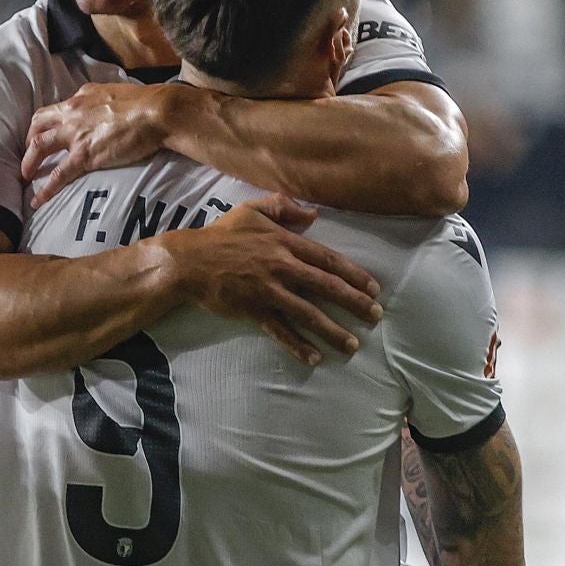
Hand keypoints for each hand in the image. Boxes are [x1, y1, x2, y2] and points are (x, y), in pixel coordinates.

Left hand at [24, 82, 210, 204]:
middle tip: (30, 155)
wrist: (158, 112)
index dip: (43, 124)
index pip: (53, 110)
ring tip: (25, 177)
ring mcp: (76, 134)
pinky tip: (38, 201)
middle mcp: (72, 113)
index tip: (42, 135)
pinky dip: (46, 189)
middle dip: (29, 141)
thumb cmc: (146, 103)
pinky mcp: (85, 155)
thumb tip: (100, 108)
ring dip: (29, 163)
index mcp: (80, 97)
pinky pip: (58, 174)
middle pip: (38, 125)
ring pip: (39, 146)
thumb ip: (100, 101)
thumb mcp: (115, 93)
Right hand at [162, 193, 383, 365]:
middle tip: (375, 316)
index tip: (374, 288)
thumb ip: (282, 207)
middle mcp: (282, 267)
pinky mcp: (253, 311)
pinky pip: (280, 331)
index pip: (328, 259)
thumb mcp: (250, 210)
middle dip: (354, 303)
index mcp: (285, 243)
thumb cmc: (220, 235)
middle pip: (326, 287)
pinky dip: (298, 346)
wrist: (188, 262)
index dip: (354, 274)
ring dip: (333, 330)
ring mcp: (268, 291)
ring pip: (308, 313)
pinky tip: (315, 358)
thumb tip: (313, 214)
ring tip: (353, 345)